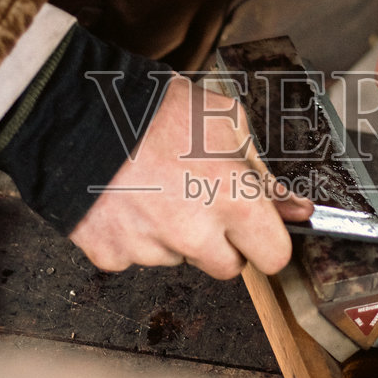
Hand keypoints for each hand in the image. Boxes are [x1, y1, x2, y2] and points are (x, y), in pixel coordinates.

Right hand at [69, 76, 313, 278]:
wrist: (80, 111)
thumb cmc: (157, 109)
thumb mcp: (226, 122)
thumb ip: (264, 173)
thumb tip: (297, 209)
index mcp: (233, 200)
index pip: (274, 256)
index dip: (266, 241)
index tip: (257, 229)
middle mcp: (195, 234)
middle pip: (227, 268)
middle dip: (221, 242)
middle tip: (200, 201)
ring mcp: (150, 249)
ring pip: (178, 259)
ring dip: (174, 236)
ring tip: (154, 188)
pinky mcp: (111, 255)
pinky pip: (134, 257)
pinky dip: (132, 236)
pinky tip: (126, 199)